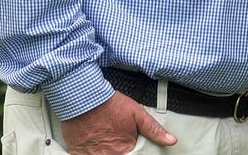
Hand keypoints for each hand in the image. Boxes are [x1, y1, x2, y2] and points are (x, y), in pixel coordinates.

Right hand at [59, 92, 176, 154]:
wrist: (83, 97)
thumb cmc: (109, 104)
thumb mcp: (136, 113)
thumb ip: (153, 129)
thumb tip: (171, 140)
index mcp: (124, 150)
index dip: (132, 152)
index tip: (129, 146)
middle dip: (119, 151)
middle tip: (115, 139)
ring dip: (106, 151)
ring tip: (104, 140)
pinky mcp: (77, 153)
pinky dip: (92, 152)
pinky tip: (93, 143)